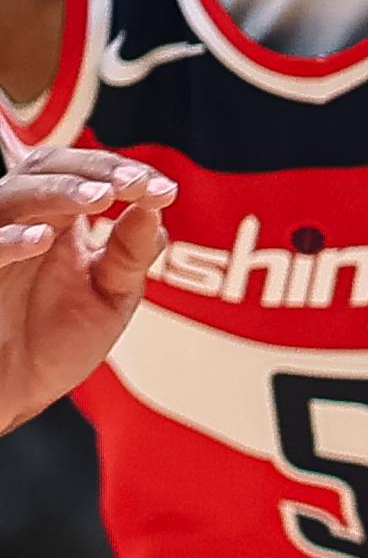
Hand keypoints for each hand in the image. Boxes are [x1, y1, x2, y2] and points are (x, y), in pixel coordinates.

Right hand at [0, 153, 173, 430]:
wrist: (14, 390)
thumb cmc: (58, 341)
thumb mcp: (111, 296)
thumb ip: (133, 253)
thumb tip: (156, 206)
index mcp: (61, 222)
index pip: (88, 173)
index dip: (123, 172)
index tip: (161, 189)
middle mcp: (24, 224)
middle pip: (46, 167)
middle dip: (93, 170)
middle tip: (132, 184)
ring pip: (12, 195)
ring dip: (57, 192)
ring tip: (99, 198)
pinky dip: (10, 241)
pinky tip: (42, 241)